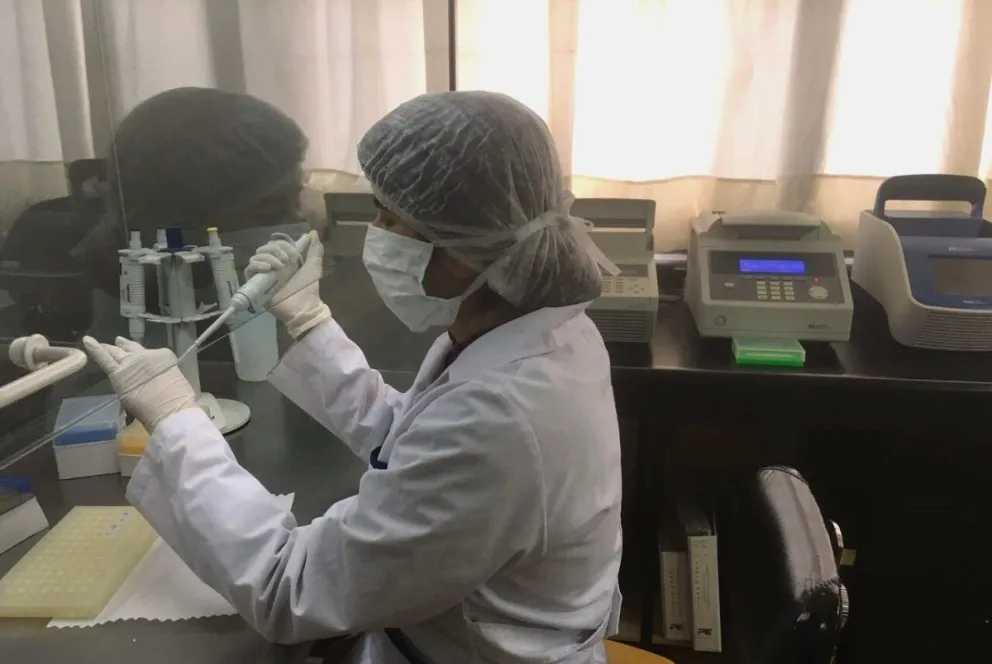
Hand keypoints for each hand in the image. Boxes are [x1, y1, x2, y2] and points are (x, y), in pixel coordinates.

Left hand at [83, 336, 197, 431]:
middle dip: (125, 346)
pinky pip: (104, 359)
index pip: (151, 354)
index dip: (145, 357)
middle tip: (119, 342)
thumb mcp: (176, 382)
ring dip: (109, 348)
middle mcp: (146, 355)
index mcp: (164, 357)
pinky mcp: (118, 374)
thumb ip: (163, 377)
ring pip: (116, 353)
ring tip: (101, 344)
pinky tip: (86, 341)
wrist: (171, 410)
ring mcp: (130, 363)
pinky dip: (94, 349)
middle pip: (132, 349)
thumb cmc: (180, 402)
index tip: (143, 360)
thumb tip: (158, 383)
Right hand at [245, 231, 330, 337]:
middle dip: (275, 250)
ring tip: (278, 267)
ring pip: (255, 257)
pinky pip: (249, 270)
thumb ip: (315, 250)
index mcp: (284, 261)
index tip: (293, 255)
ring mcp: (264, 276)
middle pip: (264, 249)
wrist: (304, 306)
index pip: (275, 244)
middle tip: (286, 261)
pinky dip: (257, 265)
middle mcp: (272, 267)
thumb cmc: (309, 288)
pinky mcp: (256, 285)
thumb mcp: (314, 266)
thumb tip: (314, 232)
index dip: (283, 245)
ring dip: (267, 257)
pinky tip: (267, 269)